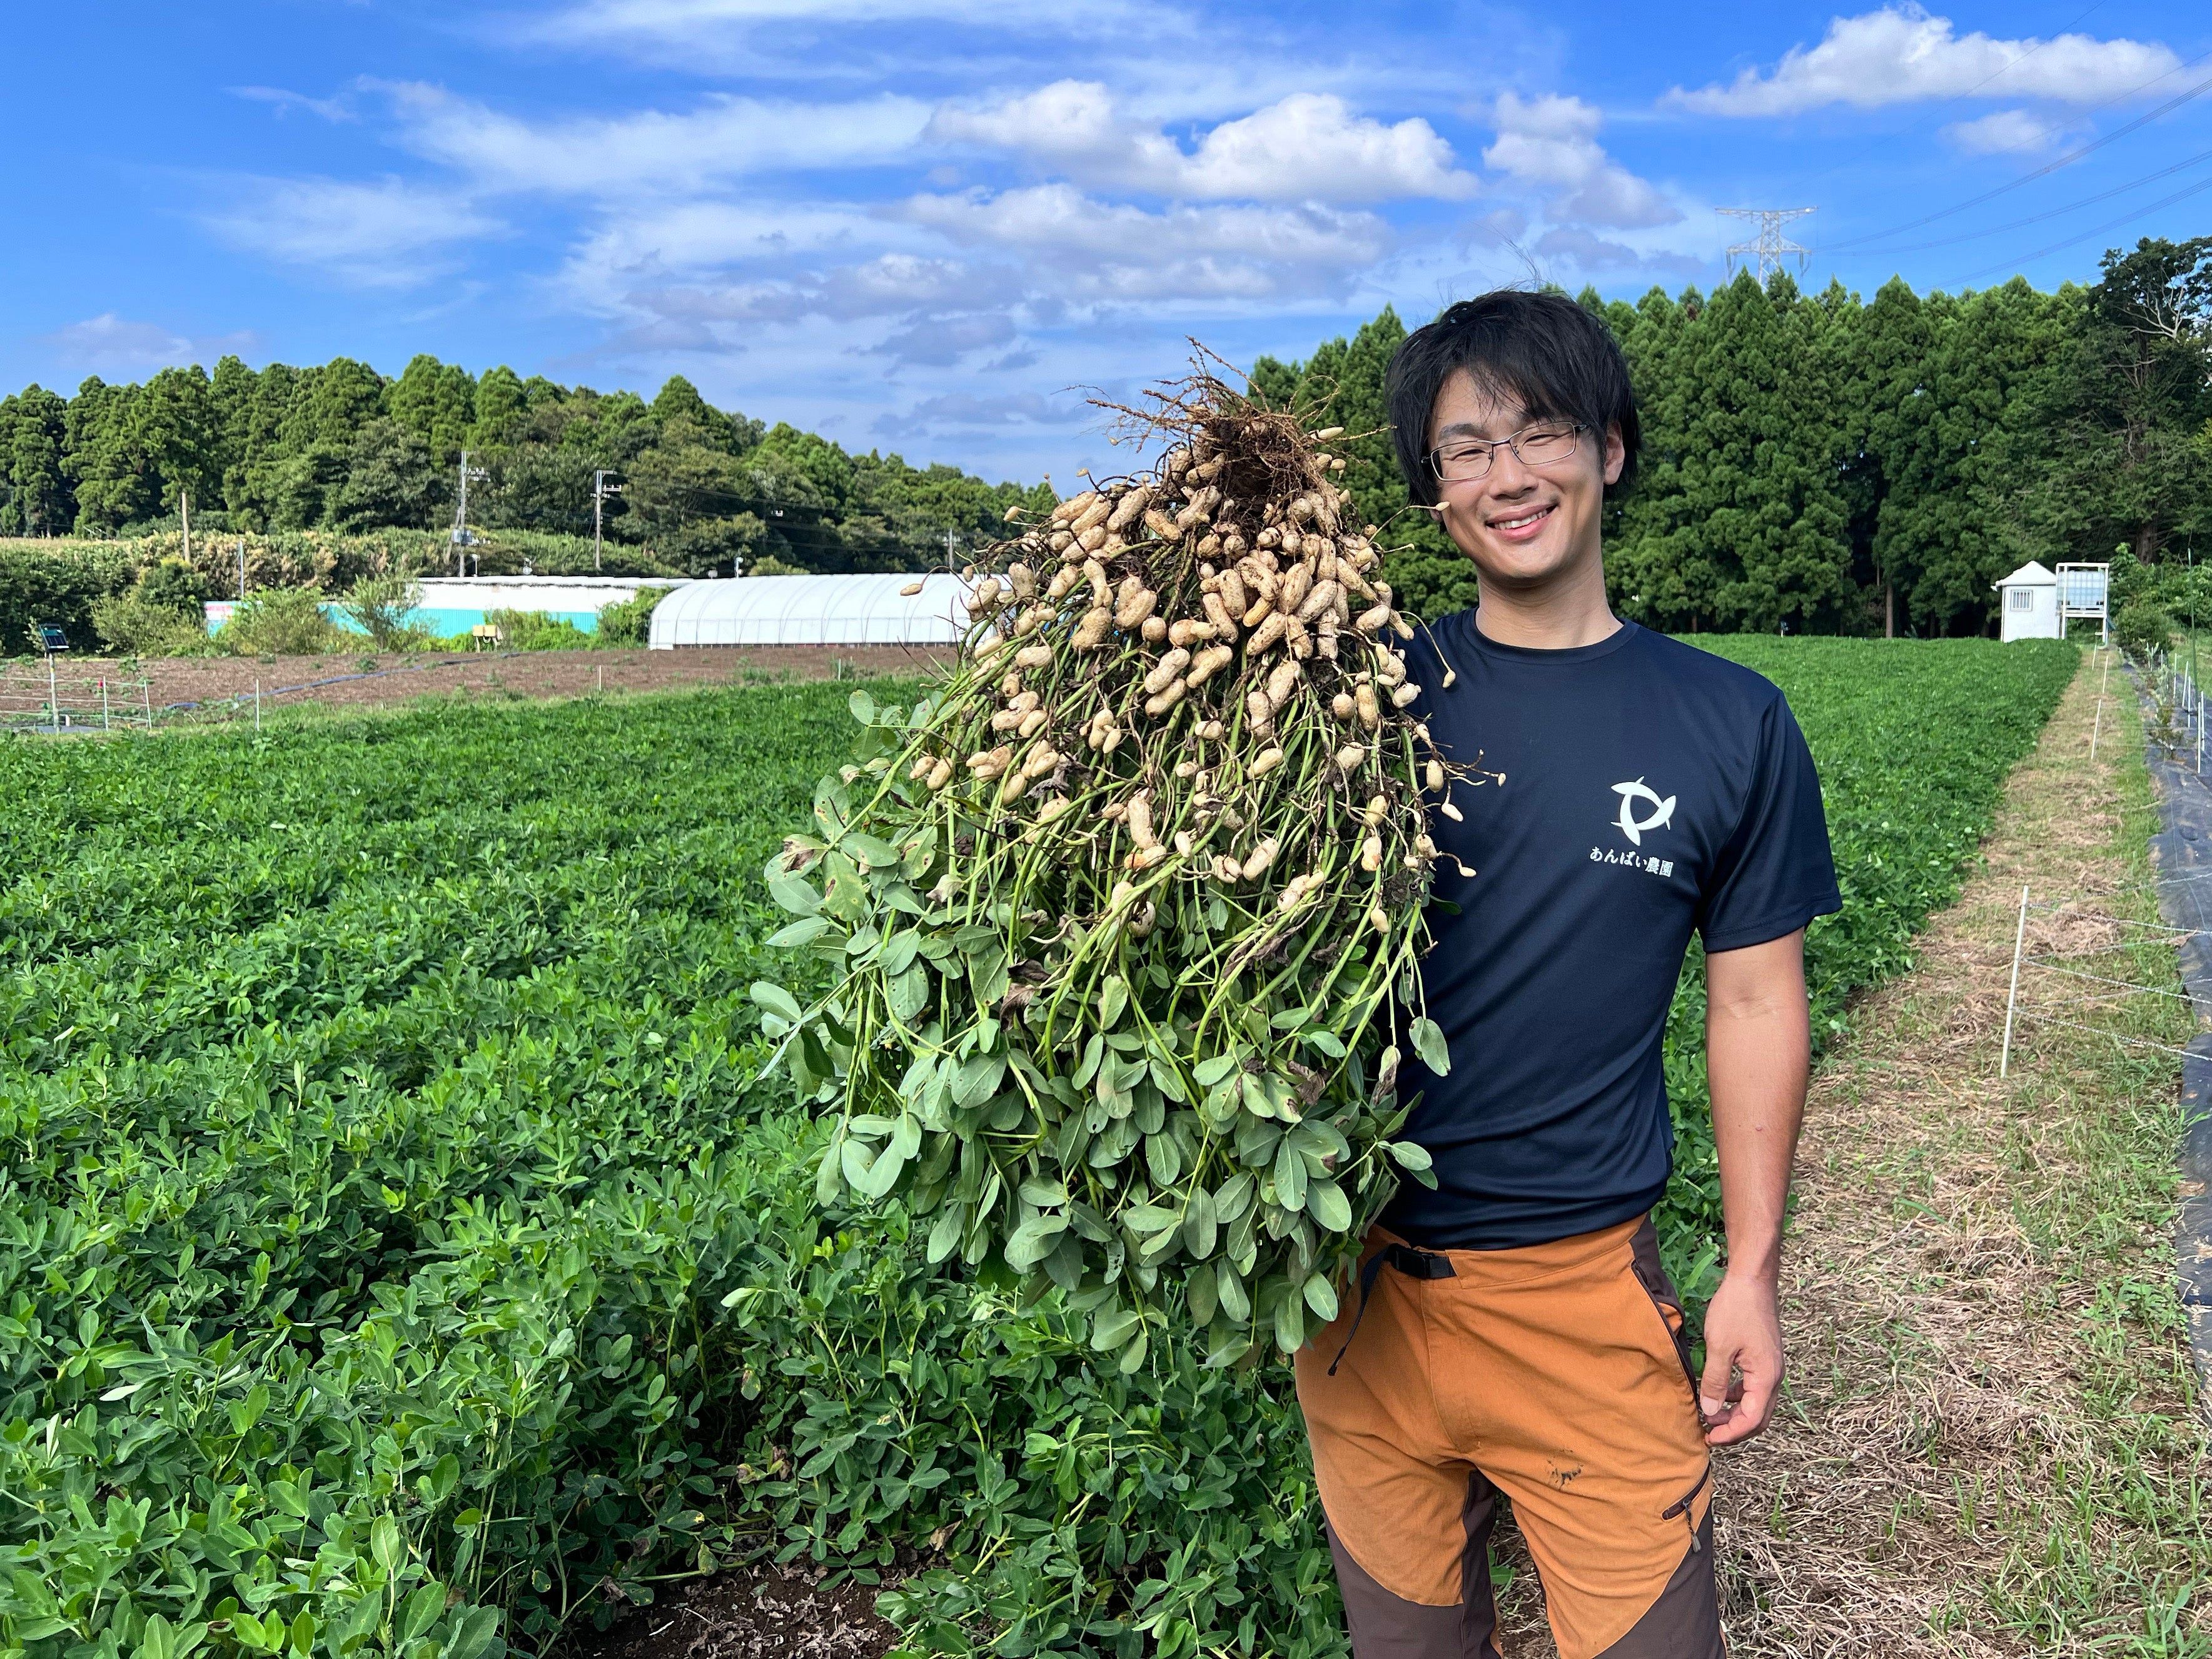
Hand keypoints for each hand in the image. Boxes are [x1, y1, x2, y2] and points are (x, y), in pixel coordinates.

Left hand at [1698, 1271, 1782, 1446]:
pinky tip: (1721, 1393)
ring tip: (1711, 1416)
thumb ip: (1715, 1382)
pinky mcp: (1765, 1358)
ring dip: (1736, 1414)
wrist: (1752, 1281)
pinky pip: (1754, 1388)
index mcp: (1766, 1377)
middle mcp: (1774, 1376)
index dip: (1730, 1434)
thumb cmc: (1736, 1310)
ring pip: (1757, 1403)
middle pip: (1759, 1417)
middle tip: (1709, 1433)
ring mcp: (1771, 1367)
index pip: (1752, 1420)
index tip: (1708, 1438)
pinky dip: (1739, 1397)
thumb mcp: (1719, 1347)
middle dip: (1735, 1429)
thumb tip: (1711, 1412)